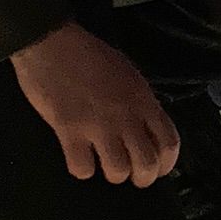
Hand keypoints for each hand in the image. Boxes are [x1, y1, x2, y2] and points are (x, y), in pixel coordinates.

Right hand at [11, 22, 180, 185]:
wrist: (51, 42)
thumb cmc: (88, 54)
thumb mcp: (127, 73)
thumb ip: (140, 102)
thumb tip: (146, 130)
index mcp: (142, 99)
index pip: (169, 143)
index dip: (166, 164)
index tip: (157, 169)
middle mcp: (125, 115)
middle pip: (147, 165)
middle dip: (141, 177)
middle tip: (129, 173)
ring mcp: (98, 124)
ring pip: (117, 171)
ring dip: (111, 174)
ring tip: (101, 163)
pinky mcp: (69, 130)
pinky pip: (82, 168)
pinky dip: (81, 169)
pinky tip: (78, 157)